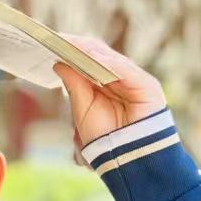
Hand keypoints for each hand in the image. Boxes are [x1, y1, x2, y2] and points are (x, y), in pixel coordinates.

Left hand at [52, 35, 167, 150]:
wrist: (126, 162)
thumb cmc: (105, 139)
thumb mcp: (82, 110)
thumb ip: (74, 86)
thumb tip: (58, 63)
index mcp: (106, 84)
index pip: (89, 60)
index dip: (73, 50)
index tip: (52, 41)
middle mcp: (122, 79)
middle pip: (100, 56)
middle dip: (79, 47)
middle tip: (58, 38)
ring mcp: (136, 81)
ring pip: (112, 60)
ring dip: (91, 51)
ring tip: (72, 44)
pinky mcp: (148, 87)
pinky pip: (126, 71)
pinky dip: (109, 63)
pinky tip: (93, 57)